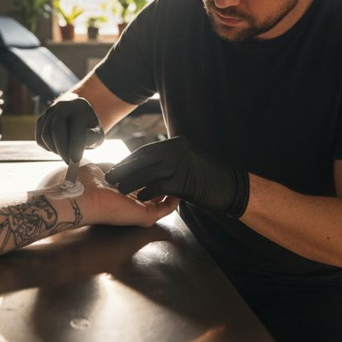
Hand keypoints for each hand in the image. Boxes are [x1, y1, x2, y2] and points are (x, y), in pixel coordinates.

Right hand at [35, 97, 104, 162]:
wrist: (76, 117)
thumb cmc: (89, 129)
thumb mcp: (97, 133)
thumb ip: (93, 138)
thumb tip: (84, 141)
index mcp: (80, 106)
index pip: (75, 126)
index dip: (75, 144)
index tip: (76, 160)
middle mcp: (63, 105)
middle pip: (56, 128)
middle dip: (62, 149)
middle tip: (69, 162)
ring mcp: (50, 111)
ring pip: (45, 134)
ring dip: (55, 150)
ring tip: (66, 155)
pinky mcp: (41, 120)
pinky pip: (39, 138)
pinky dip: (48, 148)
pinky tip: (58, 149)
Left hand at [37, 162, 177, 227]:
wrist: (77, 197)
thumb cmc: (81, 183)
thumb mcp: (100, 169)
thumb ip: (113, 167)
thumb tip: (123, 162)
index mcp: (116, 193)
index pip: (137, 187)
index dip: (148, 176)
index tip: (158, 166)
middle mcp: (127, 203)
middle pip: (150, 197)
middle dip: (162, 184)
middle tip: (173, 172)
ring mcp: (135, 211)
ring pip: (159, 204)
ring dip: (170, 192)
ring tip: (179, 179)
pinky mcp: (142, 216)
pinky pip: (163, 211)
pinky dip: (173, 202)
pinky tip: (178, 191)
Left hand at [105, 137, 249, 216]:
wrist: (231, 186)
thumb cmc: (209, 176)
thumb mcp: (188, 160)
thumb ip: (171, 160)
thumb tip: (152, 165)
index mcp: (175, 144)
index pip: (146, 151)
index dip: (129, 160)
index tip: (117, 167)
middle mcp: (175, 151)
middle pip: (142, 160)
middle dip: (124, 169)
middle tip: (110, 177)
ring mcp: (179, 165)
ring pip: (146, 173)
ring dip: (130, 182)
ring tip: (118, 189)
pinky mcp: (182, 182)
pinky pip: (157, 187)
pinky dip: (145, 192)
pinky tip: (138, 198)